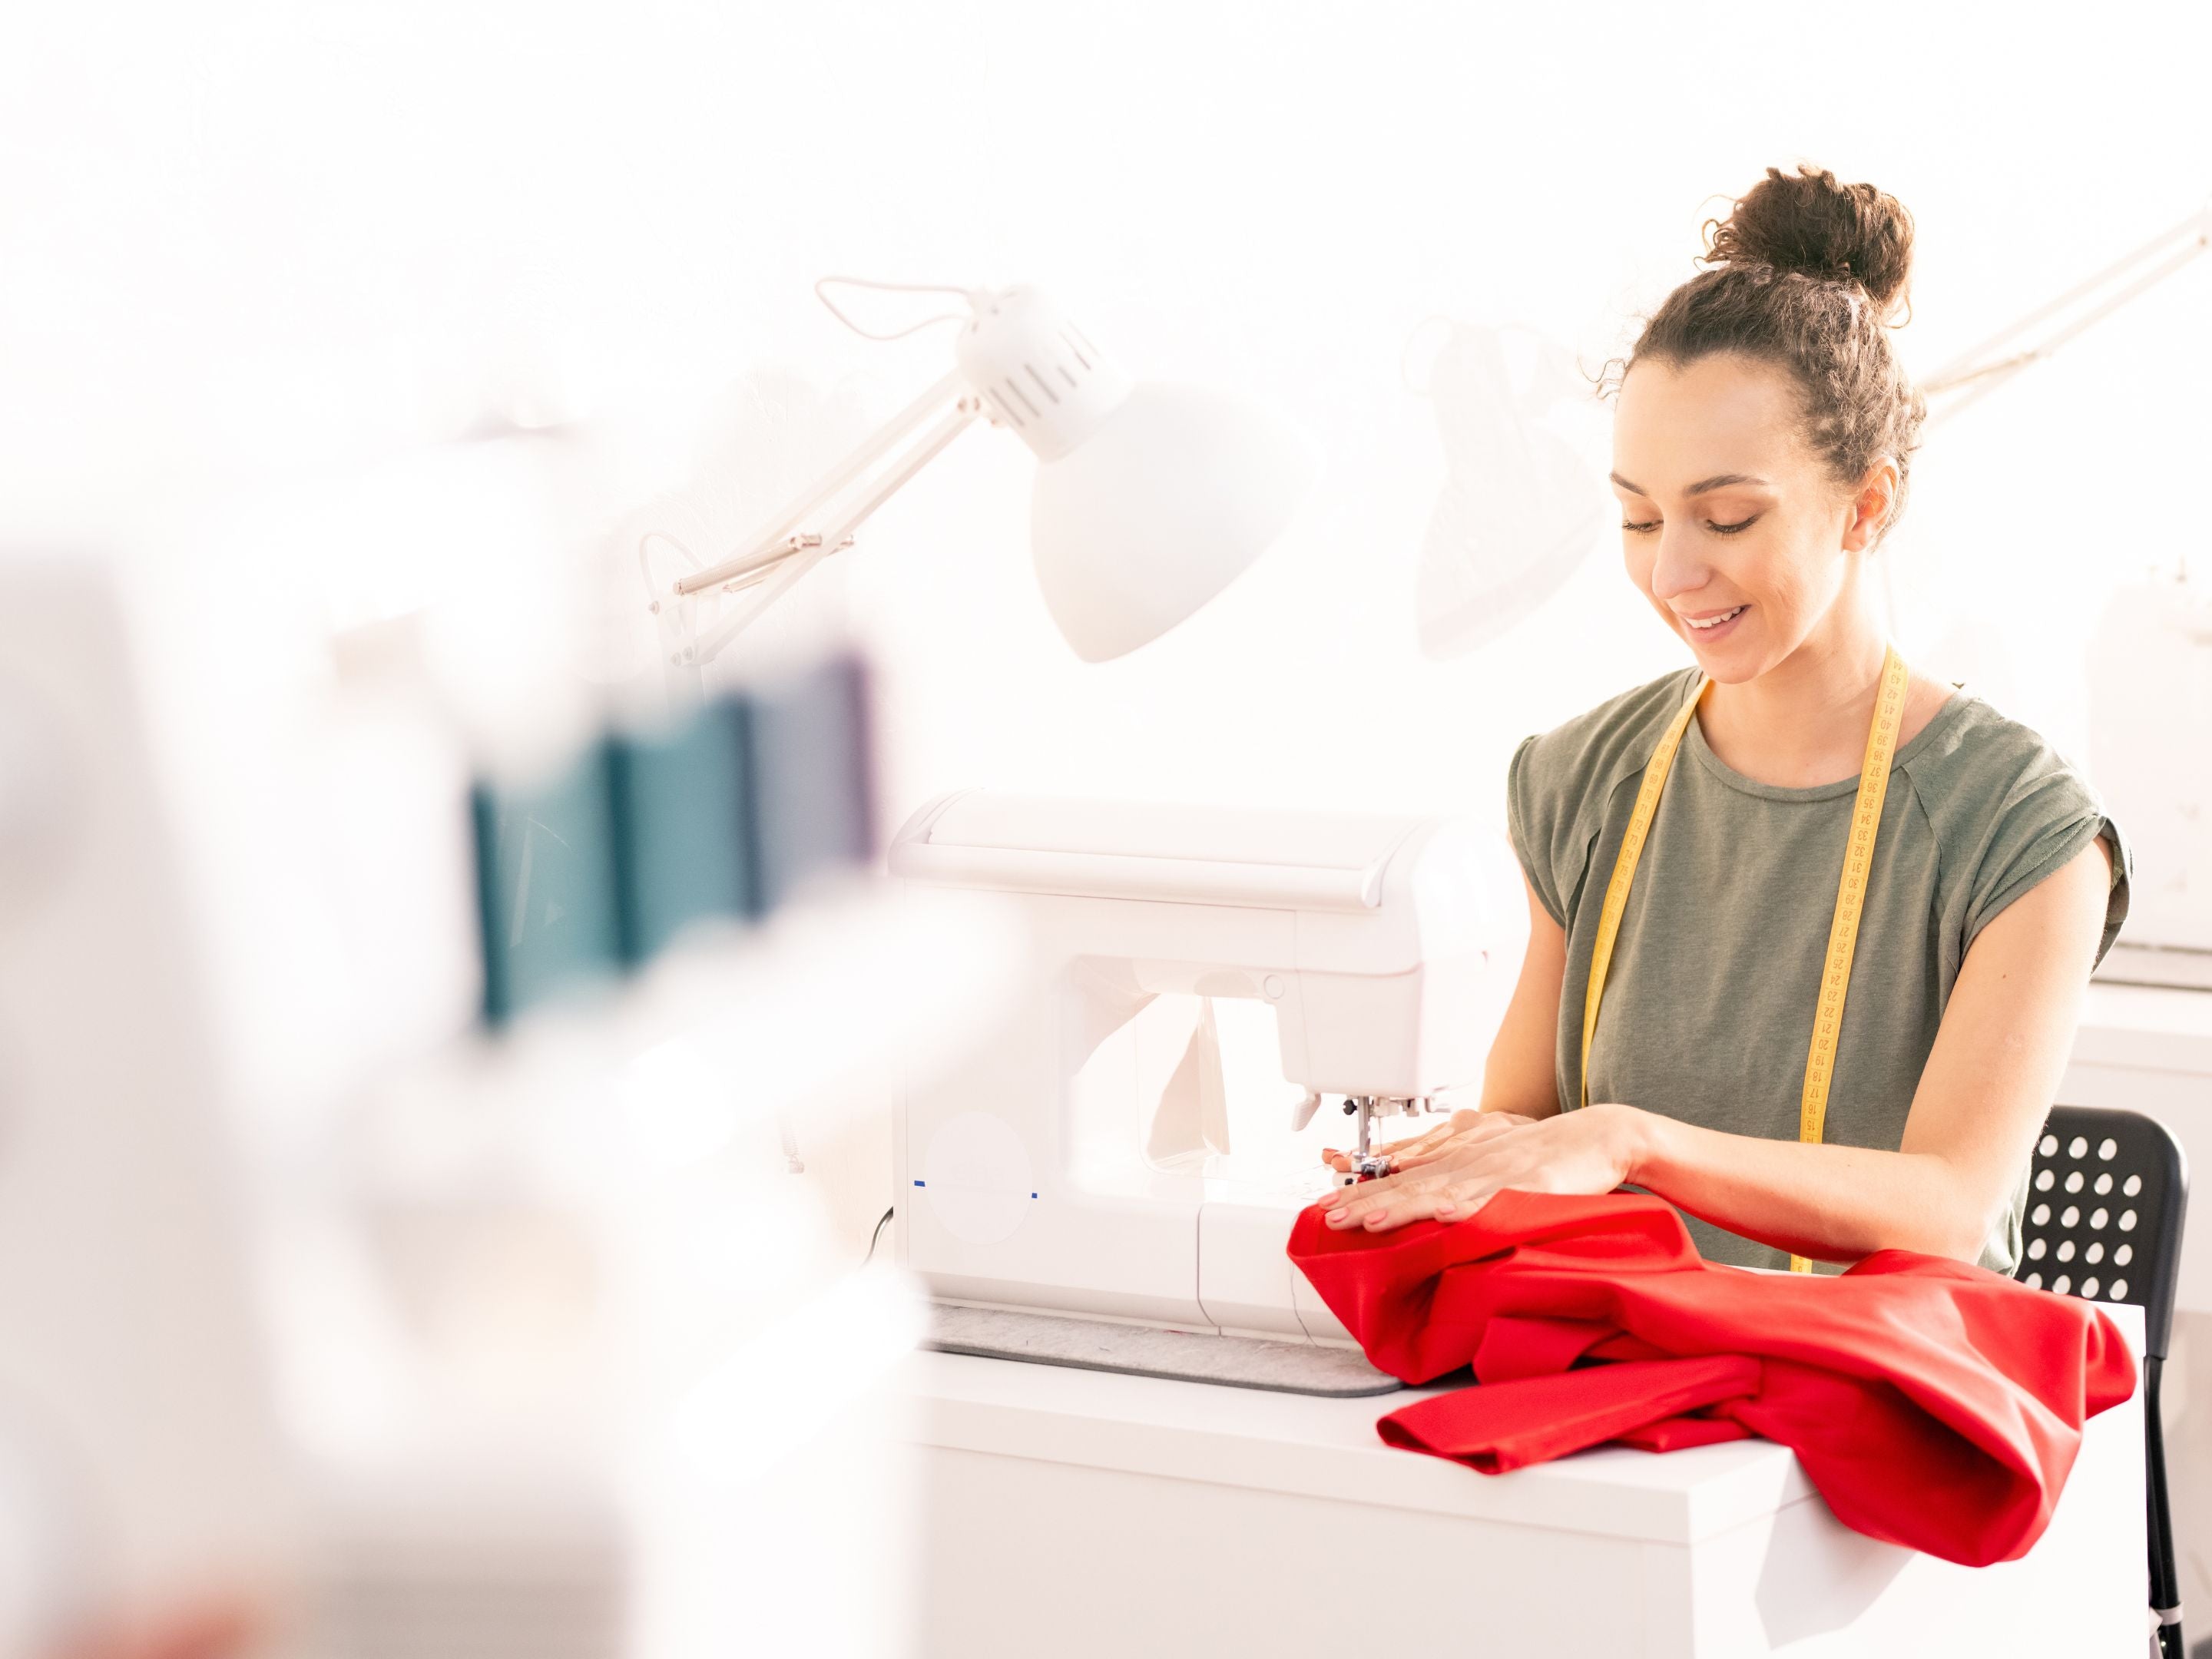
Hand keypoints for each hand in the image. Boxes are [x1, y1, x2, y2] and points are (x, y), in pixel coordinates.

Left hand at [1318, 1103, 1643, 1231]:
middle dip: (1364, 1200)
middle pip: (1408, 1183)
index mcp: (1458, 1160)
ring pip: (1441, 1191)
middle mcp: (1469, 1163)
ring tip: (1369, 1220)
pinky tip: (1446, 1215)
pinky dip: (1468, 1206)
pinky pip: (1495, 1199)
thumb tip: (1419, 1199)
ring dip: (1403, 1206)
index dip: (1360, 1188)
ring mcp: (1497, 1175)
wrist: (1599, 1137)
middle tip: (1327, 1215)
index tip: (1322, 1203)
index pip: (1399, 1175)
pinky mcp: (1530, 1186)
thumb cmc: (1545, 1156)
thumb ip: (1453, 1179)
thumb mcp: (1490, 1162)